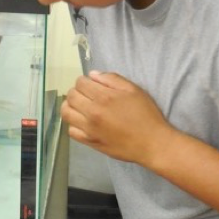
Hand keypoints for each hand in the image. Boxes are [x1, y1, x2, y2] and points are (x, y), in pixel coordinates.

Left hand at [60, 71, 175, 166]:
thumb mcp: (133, 90)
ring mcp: (89, 128)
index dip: (84, 81)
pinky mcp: (90, 142)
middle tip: (87, 94)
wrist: (152, 143)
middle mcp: (92, 112)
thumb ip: (111, 79)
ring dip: (71, 106)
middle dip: (77, 91)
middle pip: (71, 96)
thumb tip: (92, 75)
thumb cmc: (145, 114)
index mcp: (103, 97)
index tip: (91, 84)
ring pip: (66, 113)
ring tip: (81, 106)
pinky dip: (74, 123)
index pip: (80, 83)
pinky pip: (71, 131)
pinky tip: (83, 121)